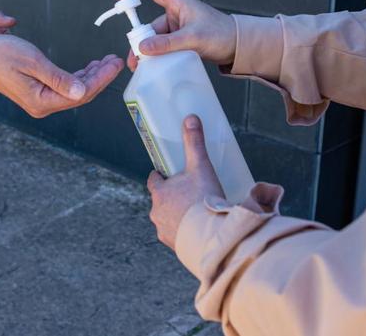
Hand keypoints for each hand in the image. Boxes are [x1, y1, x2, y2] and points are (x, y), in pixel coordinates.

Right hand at [0, 31, 122, 117]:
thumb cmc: (0, 54)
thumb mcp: (34, 62)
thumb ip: (60, 78)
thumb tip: (82, 91)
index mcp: (41, 101)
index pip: (81, 93)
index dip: (101, 78)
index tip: (114, 63)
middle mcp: (41, 105)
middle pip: (80, 94)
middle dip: (100, 77)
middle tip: (115, 60)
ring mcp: (39, 100)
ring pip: (73, 91)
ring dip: (90, 76)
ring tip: (105, 62)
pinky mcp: (36, 92)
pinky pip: (63, 88)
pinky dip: (77, 77)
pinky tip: (87, 68)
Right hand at [116, 0, 235, 70]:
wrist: (239, 47)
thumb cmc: (221, 34)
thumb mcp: (193, 38)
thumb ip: (168, 43)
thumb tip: (143, 48)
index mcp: (179, 4)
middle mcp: (177, 14)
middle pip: (150, 25)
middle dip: (140, 41)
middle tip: (134, 59)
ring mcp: (179, 29)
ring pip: (157, 39)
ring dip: (149, 52)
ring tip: (142, 67)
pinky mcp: (183, 41)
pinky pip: (165, 47)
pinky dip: (159, 56)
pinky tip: (156, 67)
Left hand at [147, 115, 224, 248]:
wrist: (211, 238)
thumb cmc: (203, 201)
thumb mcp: (200, 167)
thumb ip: (195, 143)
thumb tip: (190, 118)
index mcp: (159, 193)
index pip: (154, 180)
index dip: (160, 176)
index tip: (166, 173)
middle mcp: (157, 213)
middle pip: (161, 200)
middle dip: (172, 197)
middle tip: (188, 193)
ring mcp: (164, 231)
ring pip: (168, 219)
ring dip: (177, 216)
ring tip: (196, 213)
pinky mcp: (175, 246)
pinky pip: (177, 236)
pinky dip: (185, 232)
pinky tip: (198, 230)